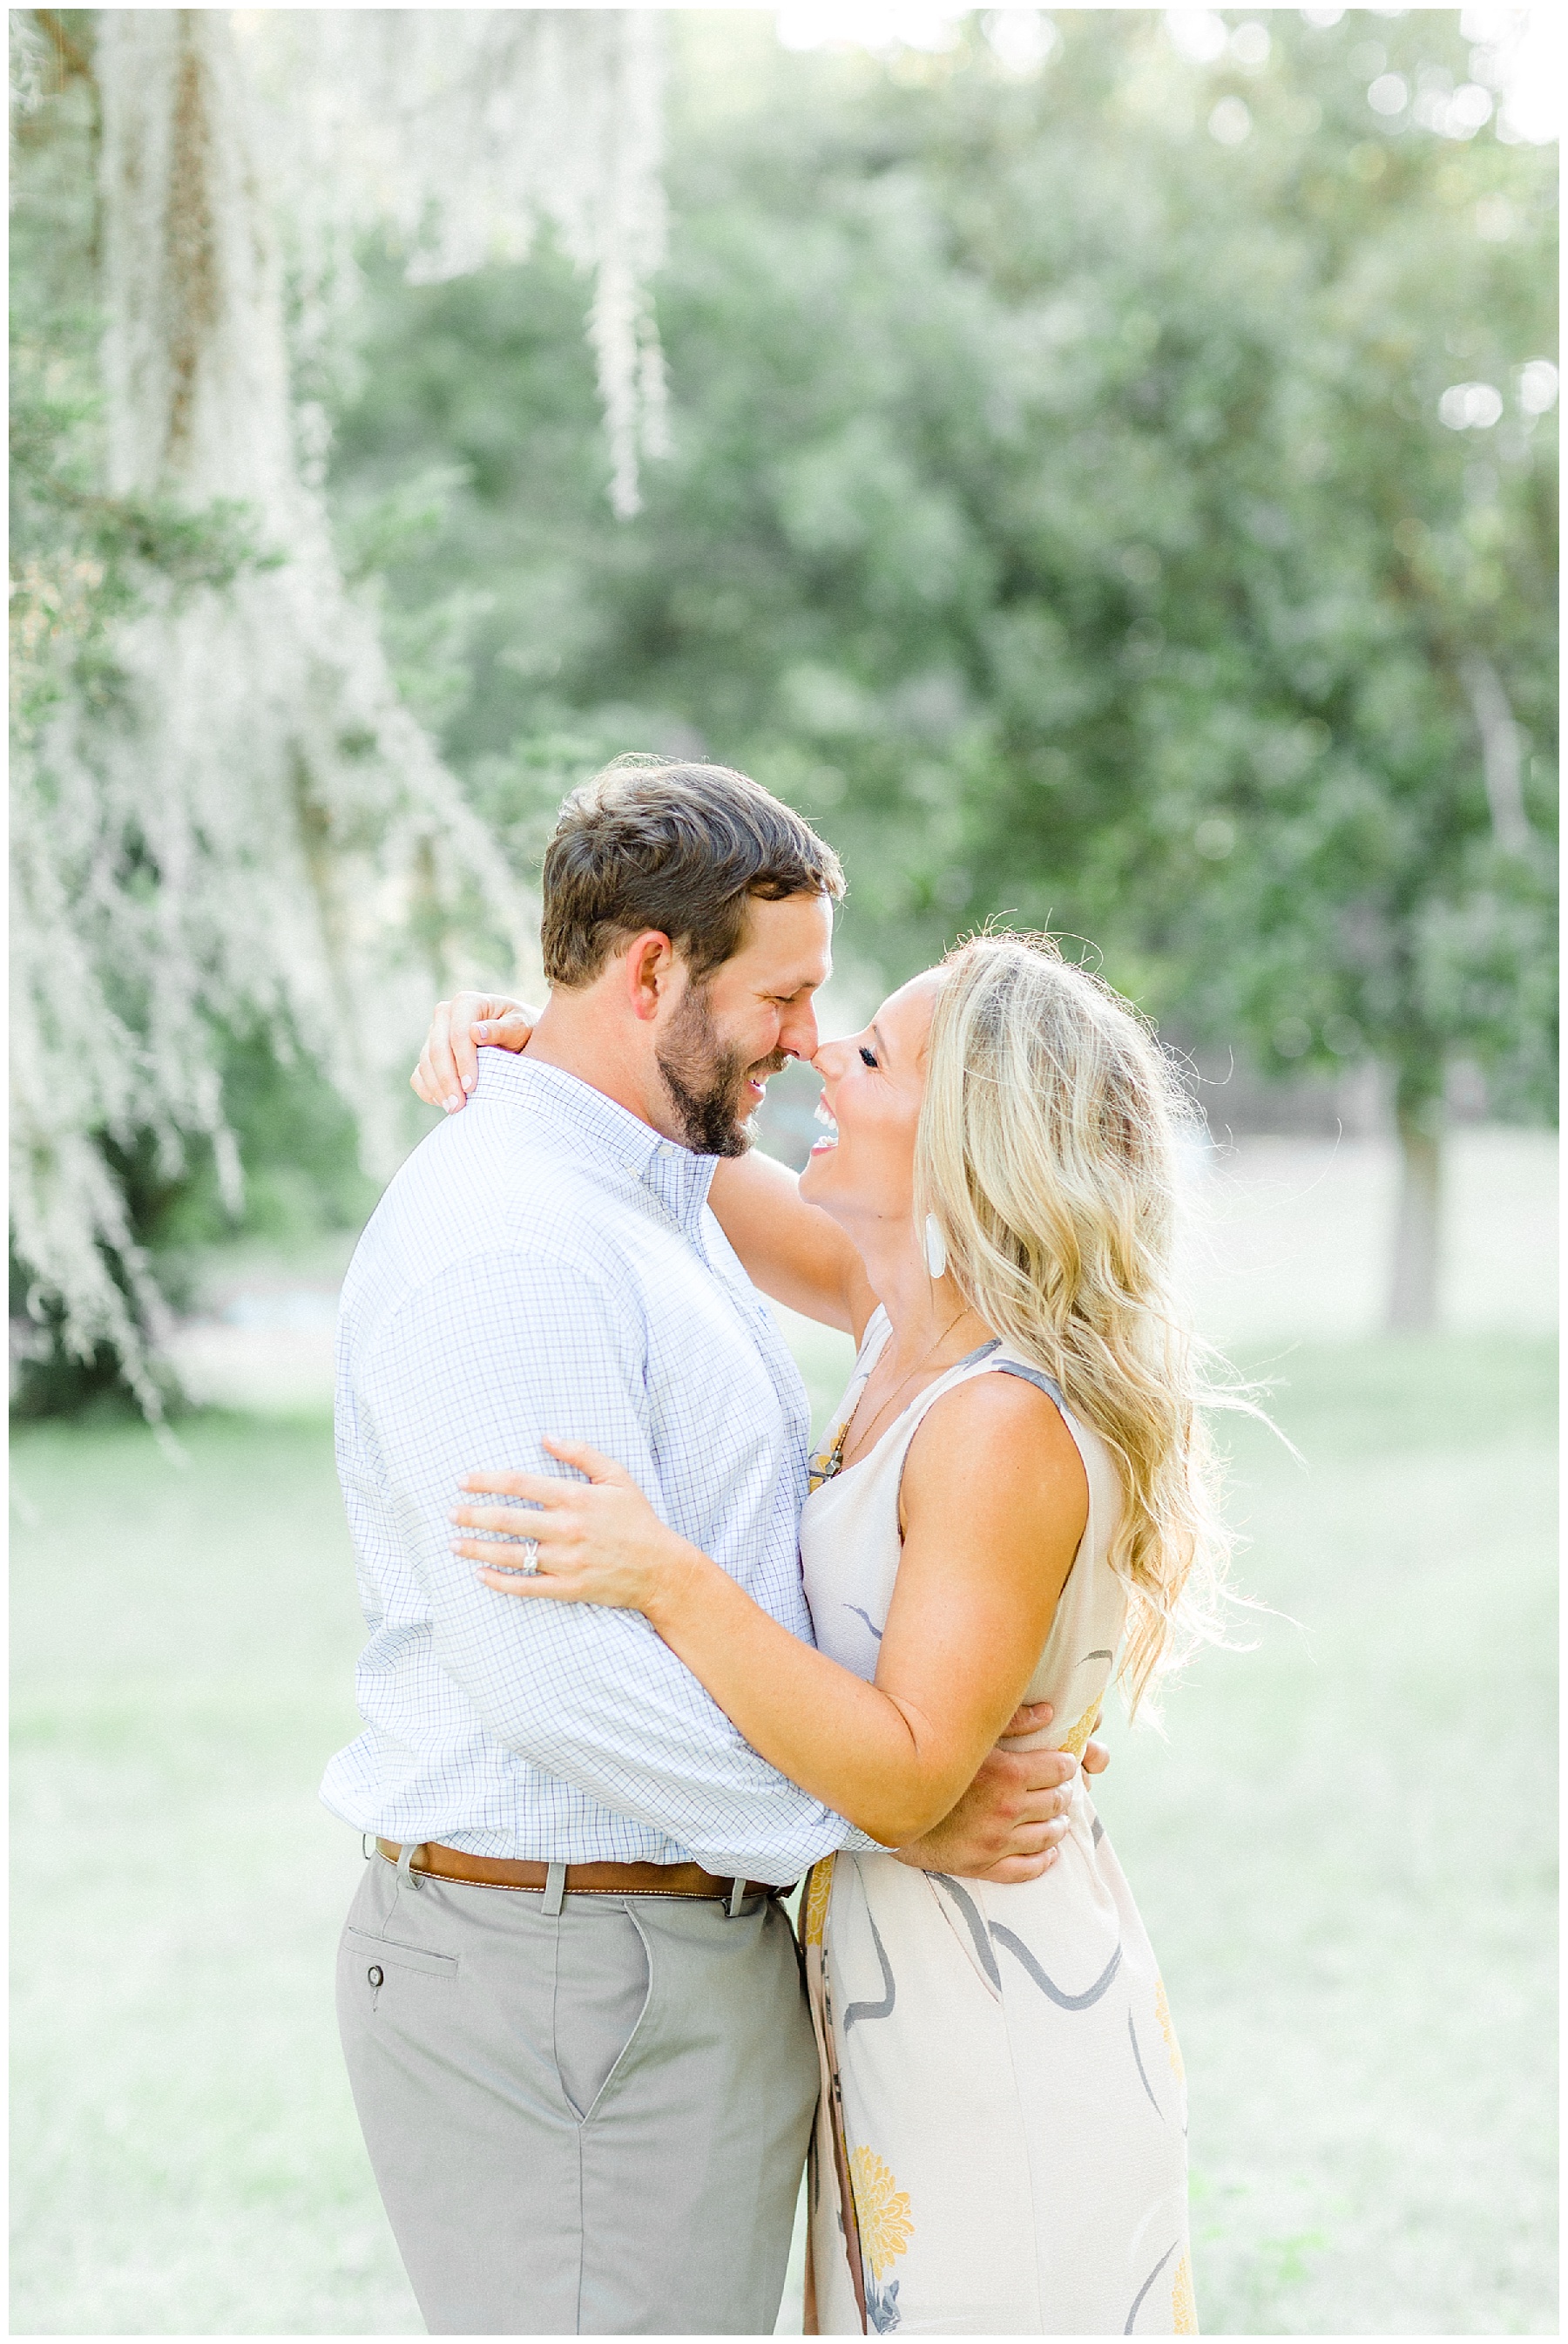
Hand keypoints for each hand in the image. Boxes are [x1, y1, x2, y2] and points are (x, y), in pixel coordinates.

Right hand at [411, 990, 536, 1113]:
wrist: (517, 1036)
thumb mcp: (519, 1026)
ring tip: (454, 1109)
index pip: (457, 1034)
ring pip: (426, 1063)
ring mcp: (434, 1033)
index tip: (472, 1087)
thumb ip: (502, 1029)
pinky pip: (420, 1073)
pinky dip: (428, 1089)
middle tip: (458, 1106)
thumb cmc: (522, 1029)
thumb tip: (475, 1032)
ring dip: (437, 1088)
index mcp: (466, 1002)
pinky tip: (443, 1103)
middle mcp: (445, 1014)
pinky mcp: (430, 1053)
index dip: (463, 1061)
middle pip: (437, 1049)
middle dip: (447, 1080)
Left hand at [450, 1439, 698, 1615]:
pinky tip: (481, 1574)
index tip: (463, 1481)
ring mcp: (566, 1561)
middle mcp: (567, 1529)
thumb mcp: (617, 1478)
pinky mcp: (568, 1588)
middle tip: (450, 1513)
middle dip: (473, 1515)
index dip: (487, 1481)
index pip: (520, 1484)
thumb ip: (582, 1454)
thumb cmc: (637, 1520)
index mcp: (576, 1498)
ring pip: (511, 1554)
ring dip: (478, 1548)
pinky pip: (526, 1587)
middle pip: (508, 1520)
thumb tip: (547, 1437)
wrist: (660, 1569)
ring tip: (454, 1543)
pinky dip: (500, 1582)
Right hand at [894, 1702, 1081, 1882]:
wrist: (888, 1798)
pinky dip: (1043, 1860)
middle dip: (1063, 1792)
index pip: (1058, 1771)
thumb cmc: (929, 1757)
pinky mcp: (982, 1865)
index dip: (1066, 1765)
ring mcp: (995, 1842)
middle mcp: (1006, 1810)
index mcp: (1008, 1775)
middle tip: (1062, 1788)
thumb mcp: (970, 1733)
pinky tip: (1049, 1852)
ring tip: (1059, 1817)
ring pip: (1046, 1836)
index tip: (1065, 1763)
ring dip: (1058, 1824)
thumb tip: (1049, 1713)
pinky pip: (1025, 1869)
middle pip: (1056, 1802)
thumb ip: (1012, 1720)